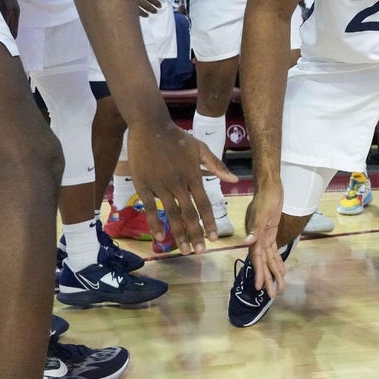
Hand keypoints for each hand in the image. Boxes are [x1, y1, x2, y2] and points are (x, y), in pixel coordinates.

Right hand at [128, 122, 237, 253]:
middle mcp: (178, 183)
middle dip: (195, 234)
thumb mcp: (200, 148)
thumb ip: (216, 165)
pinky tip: (160, 236)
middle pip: (189, 213)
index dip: (208, 222)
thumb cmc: (177, 138)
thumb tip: (234, 180)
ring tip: (183, 250)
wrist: (150, 126)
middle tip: (199, 252)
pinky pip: (150, 208)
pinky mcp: (144, 185)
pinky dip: (155, 222)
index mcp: (193, 176)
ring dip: (178, 233)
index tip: (213, 238)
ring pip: (171, 214)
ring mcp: (160, 185)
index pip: (204, 204)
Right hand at [243, 183, 286, 296]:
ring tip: (280, 287)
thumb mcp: (261, 213)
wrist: (270, 186)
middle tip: (272, 295)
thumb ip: (256, 229)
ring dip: (274, 272)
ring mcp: (265, 236)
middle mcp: (258, 239)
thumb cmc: (266, 198)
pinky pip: (274, 251)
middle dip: (268, 278)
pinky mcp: (271, 232)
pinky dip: (278, 260)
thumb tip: (248, 242)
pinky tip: (281, 270)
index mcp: (254, 236)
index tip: (259, 287)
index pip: (257, 258)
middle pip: (263, 262)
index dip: (259, 273)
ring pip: (270, 259)